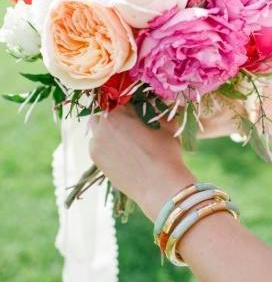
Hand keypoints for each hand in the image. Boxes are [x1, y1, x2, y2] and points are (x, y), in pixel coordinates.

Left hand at [89, 105, 194, 220]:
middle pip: (104, 110)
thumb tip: (155, 102)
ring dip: (109, 127)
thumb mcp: (166, 125)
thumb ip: (156, 110)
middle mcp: (102, 124)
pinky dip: (107, 143)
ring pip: (98, 127)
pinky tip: (123, 150)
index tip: (136, 105)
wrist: (159, 185)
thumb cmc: (166, 152)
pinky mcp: (96, 158)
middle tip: (130, 120)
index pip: (119, 97)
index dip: (128, 100)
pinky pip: (98, 143)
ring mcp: (96, 142)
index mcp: (119, 111)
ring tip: (126, 137)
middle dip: (115, 113)